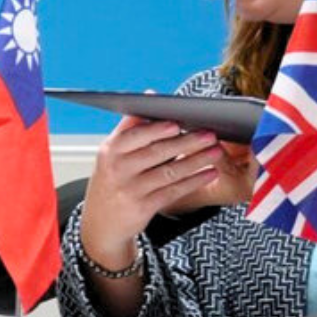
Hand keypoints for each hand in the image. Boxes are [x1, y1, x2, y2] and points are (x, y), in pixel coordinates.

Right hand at [80, 116, 246, 270]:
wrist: (101, 222)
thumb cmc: (112, 179)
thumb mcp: (112, 153)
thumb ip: (131, 126)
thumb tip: (150, 94)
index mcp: (110, 150)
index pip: (135, 135)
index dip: (156, 129)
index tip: (178, 122)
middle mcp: (118, 169)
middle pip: (157, 152)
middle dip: (187, 142)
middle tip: (210, 134)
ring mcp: (130, 190)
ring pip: (169, 172)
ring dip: (196, 161)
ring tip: (215, 151)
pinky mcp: (143, 208)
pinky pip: (173, 191)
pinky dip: (194, 181)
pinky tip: (209, 173)